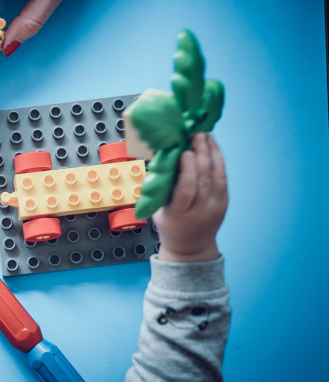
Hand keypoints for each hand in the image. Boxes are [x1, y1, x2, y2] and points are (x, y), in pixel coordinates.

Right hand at [154, 133, 227, 262]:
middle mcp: (200, 210)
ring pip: (216, 176)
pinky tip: (213, 146)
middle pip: (204, 179)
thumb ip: (160, 187)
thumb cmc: (170, 224)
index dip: (187, 170)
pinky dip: (218, 159)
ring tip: (205, 135)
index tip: (184, 152)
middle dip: (201, 155)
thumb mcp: (158, 209)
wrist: (191, 246)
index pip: (186, 189)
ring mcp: (216, 206)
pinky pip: (223, 177)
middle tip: (196, 135)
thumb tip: (161, 157)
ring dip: (211, 153)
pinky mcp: (224, 201)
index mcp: (179, 214)